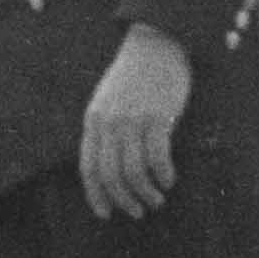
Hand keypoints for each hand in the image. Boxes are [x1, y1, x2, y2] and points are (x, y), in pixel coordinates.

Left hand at [78, 27, 191, 221]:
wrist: (156, 43)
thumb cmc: (134, 76)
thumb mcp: (107, 101)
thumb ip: (104, 131)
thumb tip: (109, 171)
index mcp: (93, 121)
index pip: (89, 168)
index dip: (96, 196)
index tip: (106, 214)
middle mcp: (109, 123)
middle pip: (111, 176)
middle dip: (124, 200)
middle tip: (137, 212)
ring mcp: (133, 120)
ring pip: (134, 172)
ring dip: (146, 193)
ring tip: (156, 200)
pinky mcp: (157, 117)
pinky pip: (157, 158)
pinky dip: (163, 175)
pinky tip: (169, 180)